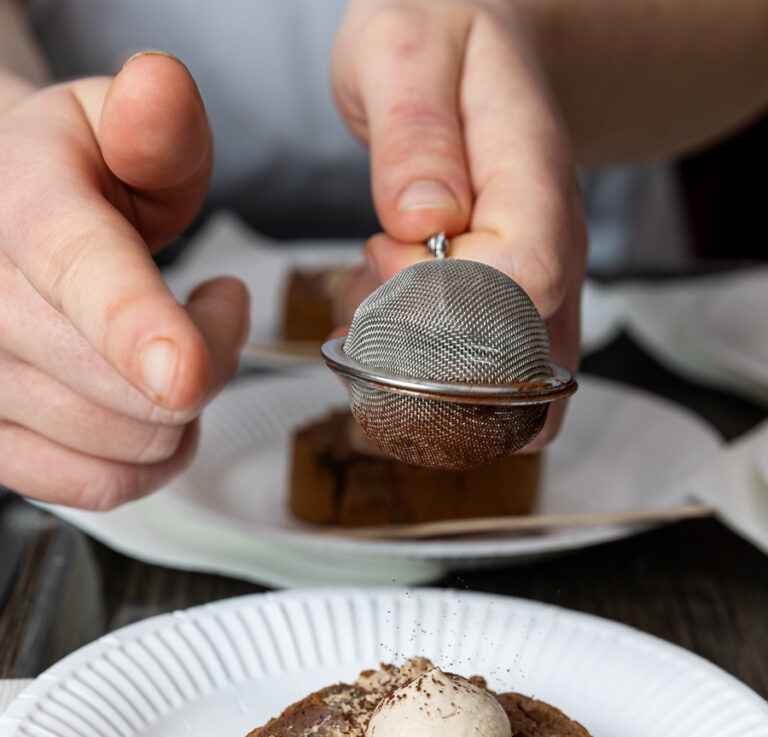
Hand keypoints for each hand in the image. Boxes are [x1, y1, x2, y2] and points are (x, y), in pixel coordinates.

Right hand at [0, 53, 248, 507]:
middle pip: (128, 384)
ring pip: (124, 444)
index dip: (136, 327)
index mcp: (18, 205)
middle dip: (206, 362)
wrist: (6, 222)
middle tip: (213, 309)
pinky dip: (150, 463)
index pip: (76, 271)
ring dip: (183, 412)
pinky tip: (155, 411)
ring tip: (180, 352)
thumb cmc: (75, 179)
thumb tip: (158, 91)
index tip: (185, 371)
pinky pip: (97, 487)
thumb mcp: (119, 127)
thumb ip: (157, 123)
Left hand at [331, 0, 585, 446]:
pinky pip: (486, 381)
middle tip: (373, 277)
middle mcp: (553, 244)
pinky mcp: (515, 310)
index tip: (387, 249)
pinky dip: (424, 377)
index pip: (523, 278)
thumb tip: (424, 220)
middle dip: (425, 348)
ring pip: (511, 392)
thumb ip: (415, 130)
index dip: (445, 293)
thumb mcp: (403, 48)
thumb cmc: (440, 36)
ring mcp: (539, 286)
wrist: (477, 38)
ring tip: (368, 308)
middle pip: (521, 357)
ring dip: (424, 379)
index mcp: (535, 177)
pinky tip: (378, 328)